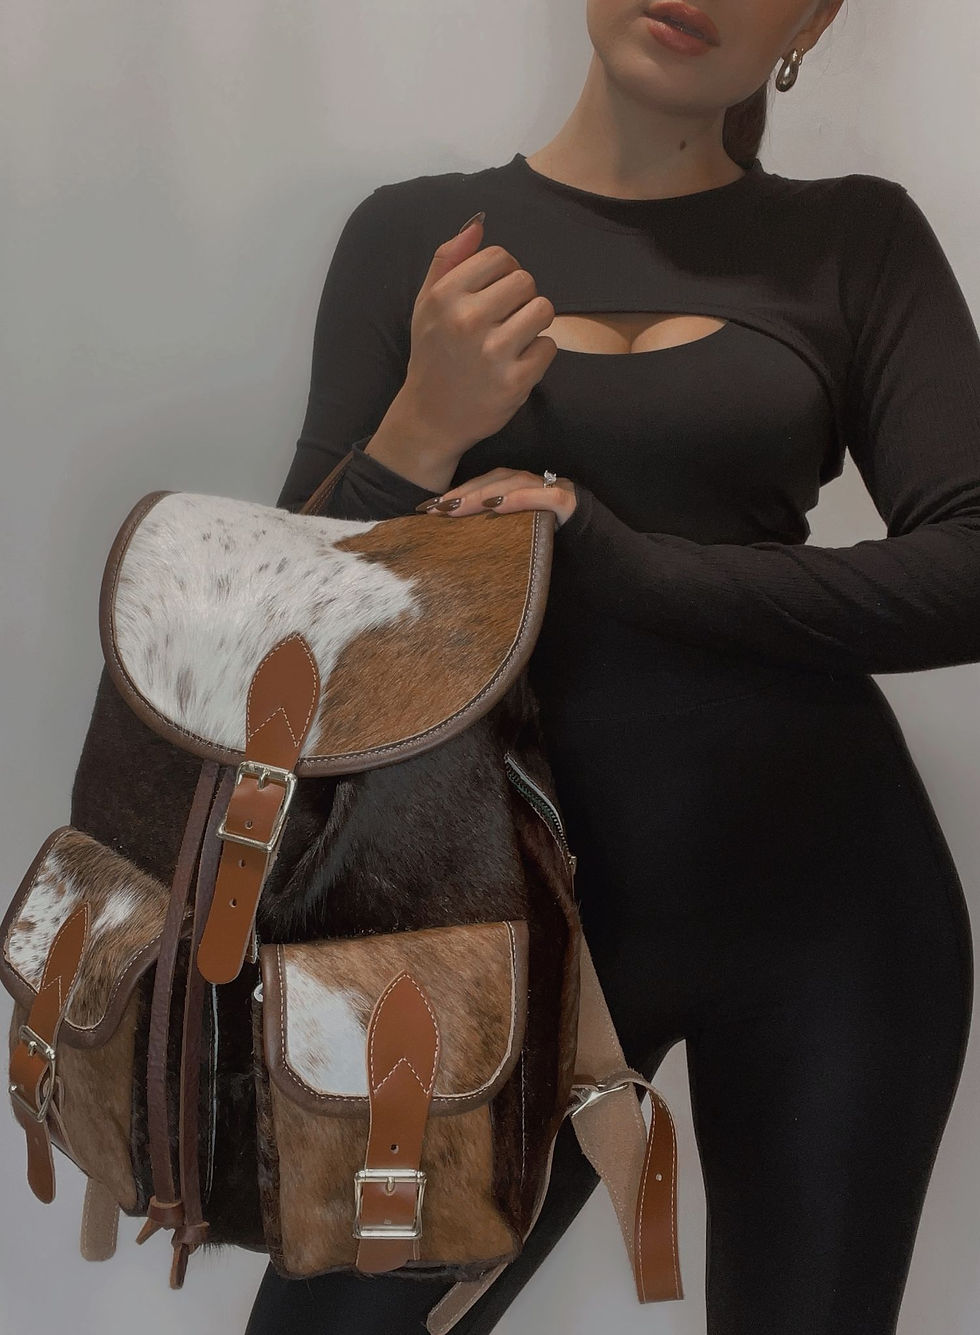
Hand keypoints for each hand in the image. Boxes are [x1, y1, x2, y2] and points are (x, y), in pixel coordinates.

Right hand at [399, 215, 558, 464]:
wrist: (431, 417)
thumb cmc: (432, 355)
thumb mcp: (426, 304)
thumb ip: (448, 260)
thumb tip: (478, 225)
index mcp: (445, 296)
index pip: (500, 256)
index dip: (504, 272)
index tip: (495, 293)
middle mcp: (468, 321)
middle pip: (525, 280)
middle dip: (521, 297)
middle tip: (505, 320)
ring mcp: (493, 353)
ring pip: (543, 309)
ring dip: (534, 322)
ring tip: (514, 338)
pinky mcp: (515, 382)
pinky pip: (549, 346)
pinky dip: (538, 354)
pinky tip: (516, 363)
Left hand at [414, 466, 577, 528]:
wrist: (598, 549)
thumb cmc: (553, 542)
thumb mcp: (519, 534)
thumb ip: (497, 529)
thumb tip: (459, 539)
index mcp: (520, 488)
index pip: (484, 485)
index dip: (456, 492)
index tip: (428, 508)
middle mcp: (533, 483)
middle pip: (493, 481)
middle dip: (461, 493)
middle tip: (435, 509)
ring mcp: (550, 489)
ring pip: (512, 484)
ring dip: (482, 494)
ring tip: (457, 507)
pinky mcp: (565, 502)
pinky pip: (539, 497)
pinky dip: (516, 499)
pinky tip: (495, 506)